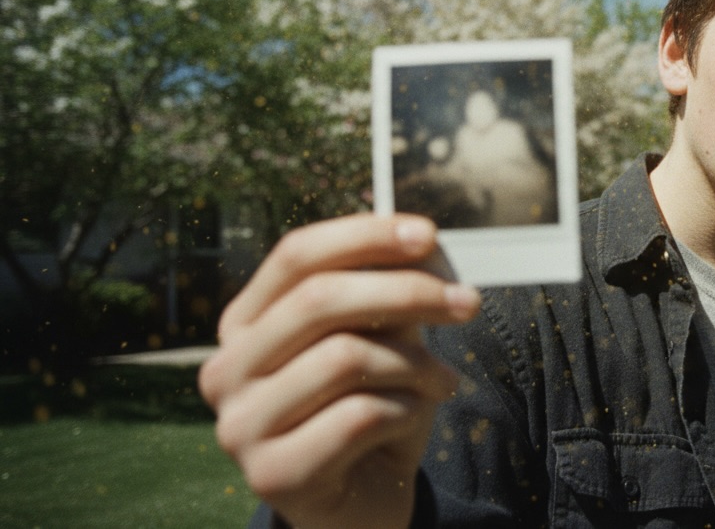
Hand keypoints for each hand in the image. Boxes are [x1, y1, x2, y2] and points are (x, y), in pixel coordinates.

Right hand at [198, 214, 480, 528]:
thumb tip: (424, 246)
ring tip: (443, 380)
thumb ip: (388, 296)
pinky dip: (405, 410)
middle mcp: (226, 369)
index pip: (295, 256)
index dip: (363, 235)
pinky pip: (358, 417)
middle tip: (468, 303)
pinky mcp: (271, 475)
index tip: (427, 233)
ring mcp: (240, 425)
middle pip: (319, 300)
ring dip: (415, 363)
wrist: (360, 507)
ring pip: (344, 358)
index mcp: (245, 324)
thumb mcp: (382, 343)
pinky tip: (413, 417)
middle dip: (407, 292)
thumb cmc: (370, 413)